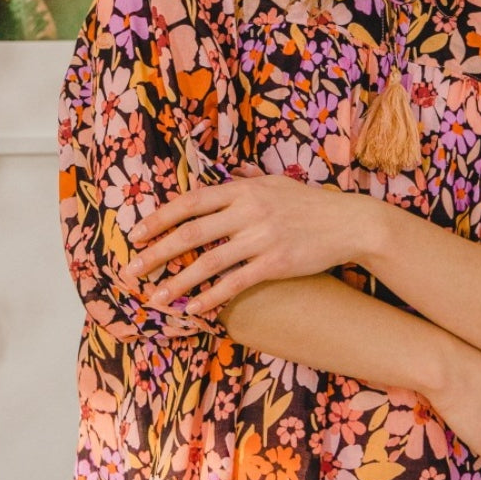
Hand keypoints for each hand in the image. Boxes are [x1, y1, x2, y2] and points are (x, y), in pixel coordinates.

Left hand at [125, 169, 367, 311]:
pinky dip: (210, 297)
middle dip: (156, 253)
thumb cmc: (311, 204)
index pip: (191, 202)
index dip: (160, 218)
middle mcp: (248, 211)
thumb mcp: (277, 182)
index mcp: (243, 189)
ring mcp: (261, 238)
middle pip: (190, 233)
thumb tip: (231, 171)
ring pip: (208, 262)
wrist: (350, 222)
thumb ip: (248, 180)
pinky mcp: (276, 263)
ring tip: (154, 299)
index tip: (136, 233)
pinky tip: (193, 308)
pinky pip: (235, 283)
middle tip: (130, 270)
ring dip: (177, 282)